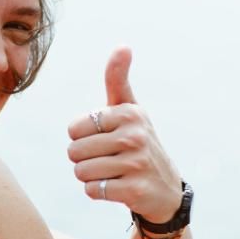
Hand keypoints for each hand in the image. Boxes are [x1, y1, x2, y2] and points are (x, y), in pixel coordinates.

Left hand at [67, 48, 181, 222]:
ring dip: (90, 176)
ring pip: (81, 172)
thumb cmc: (138, 144)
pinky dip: (98, 192)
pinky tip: (117, 187)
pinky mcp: (134, 190)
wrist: (166, 190)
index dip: (81, 138)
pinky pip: (92, 190)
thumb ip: (118, 80)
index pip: (73, 128)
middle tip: (107, 160)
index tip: (103, 140)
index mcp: (129, 113)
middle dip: (84, 159)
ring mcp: (136, 164)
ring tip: (112, 173)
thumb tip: (123, 46)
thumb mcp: (130, 110)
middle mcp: (135, 136)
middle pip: (74, 151)